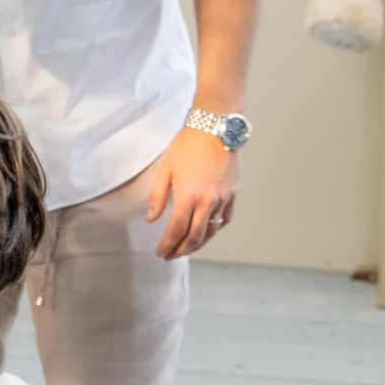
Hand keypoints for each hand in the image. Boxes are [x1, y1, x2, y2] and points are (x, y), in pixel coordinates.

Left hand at [144, 127, 238, 259]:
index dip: (167, 245)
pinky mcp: (233, 193)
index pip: (175, 231)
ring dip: (198, 244)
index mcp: (188, 196)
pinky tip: (206, 233)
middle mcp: (207, 202)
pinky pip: (225, 219)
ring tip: (186, 249)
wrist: (214, 128)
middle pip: (194, 237)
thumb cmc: (186, 145)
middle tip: (170, 256)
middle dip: (181, 250)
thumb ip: (157, 197)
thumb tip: (151, 220)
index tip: (160, 253)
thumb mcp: (165, 169)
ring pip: (211, 231)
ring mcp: (223, 199)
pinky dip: (214, 230)